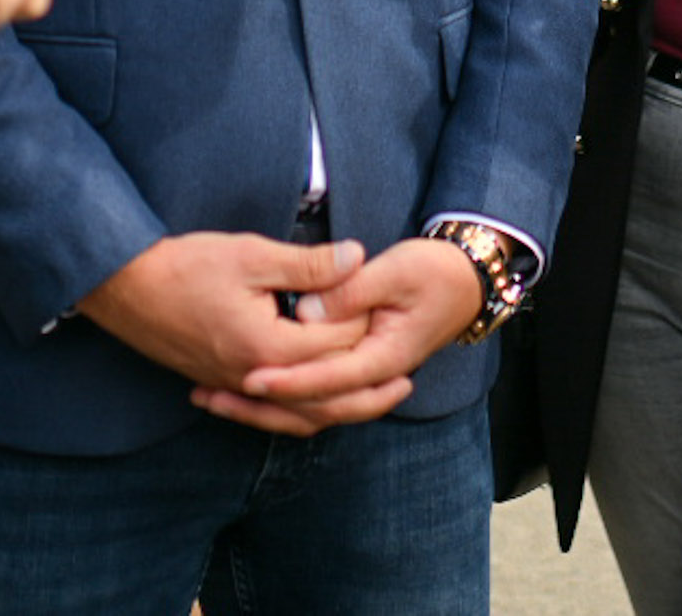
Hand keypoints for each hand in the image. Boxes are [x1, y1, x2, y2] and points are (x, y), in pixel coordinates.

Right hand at [80, 232, 373, 409]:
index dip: (363, 323)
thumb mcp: (252, 255)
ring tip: (368, 404)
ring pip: (297, 417)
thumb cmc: (186, 265)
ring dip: (337, 413)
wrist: (124, 287)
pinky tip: (308, 408)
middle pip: (325, 397)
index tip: (382, 306)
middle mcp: (255, 377)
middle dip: (366, 390)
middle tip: (403, 382)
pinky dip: (296, 416)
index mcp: (269, 346)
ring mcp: (235, 386)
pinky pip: (268, 416)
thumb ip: (309, 264)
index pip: (335, 346)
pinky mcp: (219, 384)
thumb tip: (357, 257)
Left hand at [209, 236, 484, 435]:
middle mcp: (374, 375)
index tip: (248, 377)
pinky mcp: (357, 368)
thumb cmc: (434, 269)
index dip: (288, 380)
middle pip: (315, 408)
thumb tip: (307, 310)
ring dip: (264, 410)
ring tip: (214, 400)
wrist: (467, 280)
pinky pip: (316, 398)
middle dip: (263, 407)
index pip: (330, 379)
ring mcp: (366, 376)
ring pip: (312, 411)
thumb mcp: (396, 269)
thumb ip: (350, 289)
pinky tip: (245, 390)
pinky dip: (280, 399)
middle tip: (214, 396)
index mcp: (386, 355)